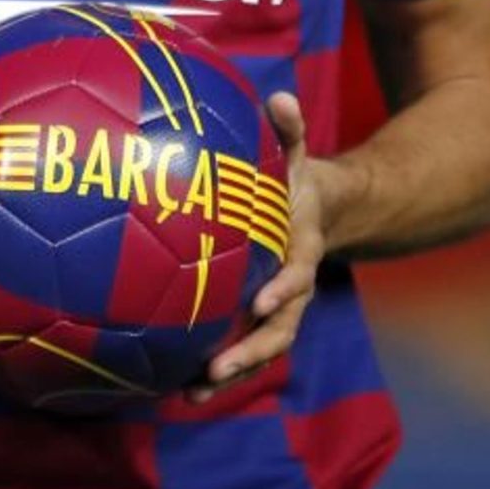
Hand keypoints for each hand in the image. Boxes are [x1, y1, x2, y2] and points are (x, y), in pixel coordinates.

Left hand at [189, 90, 322, 403]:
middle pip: (279, 329)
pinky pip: (236, 348)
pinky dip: (213, 370)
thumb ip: (289, 129)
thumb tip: (280, 96)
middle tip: (219, 368)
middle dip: (251, 352)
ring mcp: (274, 309)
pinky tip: (176, 388)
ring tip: (193, 392)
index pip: (297, 274)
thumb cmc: (293, 180)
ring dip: (231, 372)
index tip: (262, 300)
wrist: (313, 213)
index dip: (283, 289)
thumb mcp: (294, 153)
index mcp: (300, 250)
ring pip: (258, 350)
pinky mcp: (252, 320)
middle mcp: (290, 288)